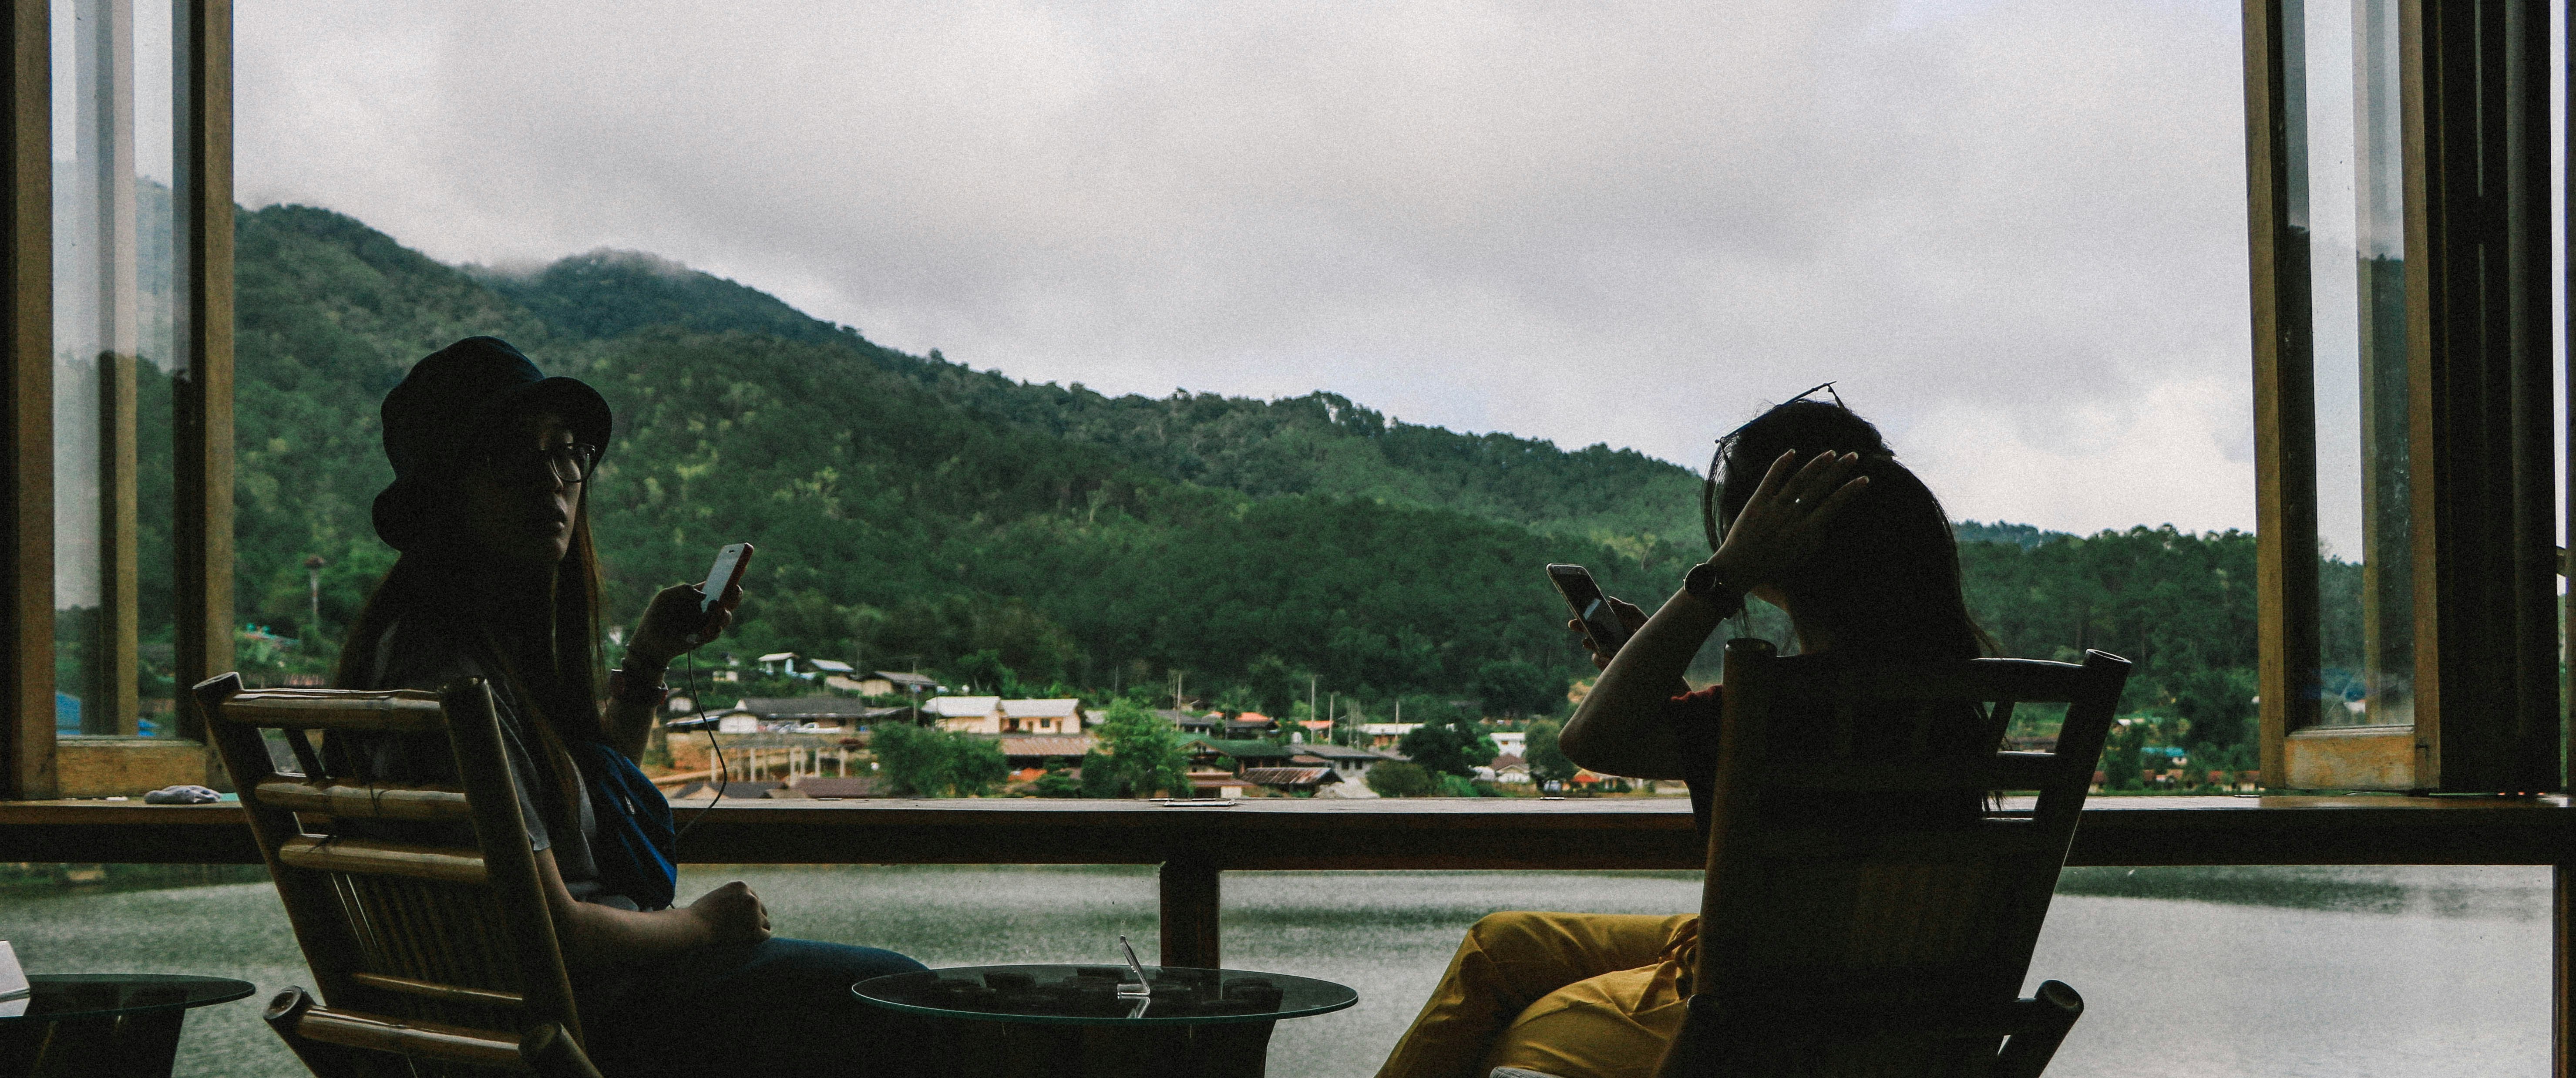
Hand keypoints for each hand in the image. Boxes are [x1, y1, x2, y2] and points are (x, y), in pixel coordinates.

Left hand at [626, 579, 742, 669]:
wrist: (650, 641)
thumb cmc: (657, 615)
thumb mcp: (666, 597)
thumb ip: (683, 590)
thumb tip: (704, 595)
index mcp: (699, 595)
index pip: (718, 584)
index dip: (730, 577)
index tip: (737, 570)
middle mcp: (706, 608)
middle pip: (729, 600)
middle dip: (735, 594)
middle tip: (734, 591)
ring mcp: (707, 623)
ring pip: (725, 617)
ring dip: (725, 614)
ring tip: (720, 611)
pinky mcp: (704, 638)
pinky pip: (715, 633)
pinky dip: (715, 629)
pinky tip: (713, 627)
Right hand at [687, 880, 771, 945]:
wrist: (694, 926)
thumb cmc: (699, 914)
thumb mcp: (718, 896)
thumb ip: (734, 898)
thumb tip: (746, 909)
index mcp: (742, 886)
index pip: (754, 899)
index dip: (745, 911)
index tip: (736, 919)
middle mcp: (751, 897)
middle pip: (762, 910)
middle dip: (753, 919)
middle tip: (737, 929)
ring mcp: (755, 913)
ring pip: (765, 923)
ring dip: (755, 929)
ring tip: (737, 935)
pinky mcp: (756, 930)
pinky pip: (766, 935)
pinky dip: (757, 940)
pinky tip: (744, 941)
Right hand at [1566, 597, 1649, 670]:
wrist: (1661, 661)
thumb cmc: (1654, 638)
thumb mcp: (1643, 621)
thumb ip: (1628, 610)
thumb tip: (1610, 599)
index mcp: (1616, 627)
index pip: (1598, 619)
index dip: (1586, 614)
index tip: (1578, 608)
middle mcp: (1610, 640)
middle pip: (1590, 632)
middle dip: (1580, 627)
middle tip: (1572, 624)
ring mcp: (1609, 654)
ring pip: (1593, 648)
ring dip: (1589, 644)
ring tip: (1588, 642)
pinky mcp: (1610, 666)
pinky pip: (1599, 661)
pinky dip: (1600, 659)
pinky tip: (1607, 657)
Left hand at [1704, 449, 1868, 588]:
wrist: (1738, 568)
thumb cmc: (1772, 565)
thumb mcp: (1801, 557)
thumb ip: (1816, 538)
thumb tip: (1827, 519)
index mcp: (1805, 531)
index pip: (1833, 505)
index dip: (1850, 490)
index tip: (1864, 478)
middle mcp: (1791, 517)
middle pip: (1820, 488)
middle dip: (1839, 470)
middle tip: (1853, 456)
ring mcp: (1773, 509)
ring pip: (1798, 481)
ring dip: (1816, 465)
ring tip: (1831, 453)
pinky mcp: (1756, 503)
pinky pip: (1770, 480)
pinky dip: (1780, 465)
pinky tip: (1792, 452)